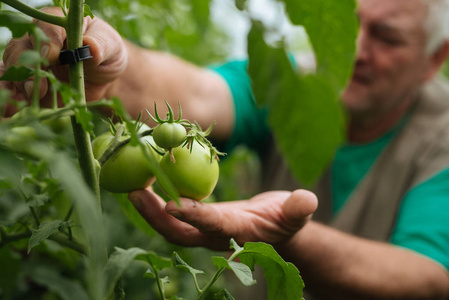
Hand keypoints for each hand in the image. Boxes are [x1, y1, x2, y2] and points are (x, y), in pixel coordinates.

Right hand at [1, 7, 126, 113]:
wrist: (103, 75)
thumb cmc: (107, 53)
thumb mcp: (111, 47)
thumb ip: (100, 46)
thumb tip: (90, 46)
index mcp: (58, 24)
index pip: (46, 28)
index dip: (46, 42)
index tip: (50, 56)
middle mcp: (37, 41)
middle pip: (21, 49)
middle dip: (26, 68)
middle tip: (37, 86)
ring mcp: (30, 63)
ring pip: (12, 69)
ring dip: (15, 85)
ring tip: (21, 101)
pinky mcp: (29, 83)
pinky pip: (13, 88)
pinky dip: (11, 98)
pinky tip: (11, 109)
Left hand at [128, 188, 317, 250]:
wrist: (274, 230)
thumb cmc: (286, 220)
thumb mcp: (295, 214)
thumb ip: (298, 209)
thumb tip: (306, 200)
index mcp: (236, 232)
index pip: (213, 225)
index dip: (194, 217)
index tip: (173, 204)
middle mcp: (214, 234)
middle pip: (179, 232)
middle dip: (156, 216)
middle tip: (134, 191)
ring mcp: (203, 229)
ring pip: (171, 224)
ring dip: (150, 208)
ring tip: (132, 185)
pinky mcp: (199, 220)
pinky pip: (173, 213)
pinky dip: (158, 200)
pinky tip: (147, 180)